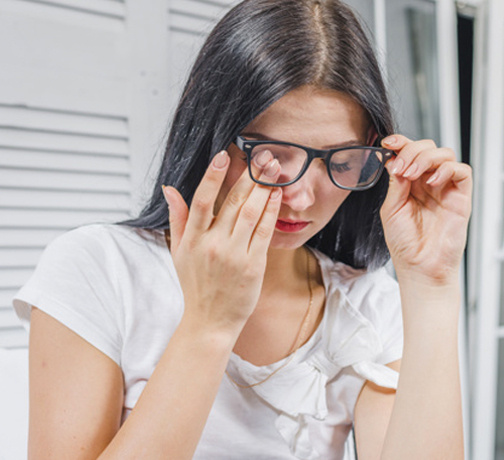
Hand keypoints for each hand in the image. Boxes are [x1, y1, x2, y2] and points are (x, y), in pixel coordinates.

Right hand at [161, 150, 281, 333]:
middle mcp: (212, 245)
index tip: (225, 156)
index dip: (213, 176)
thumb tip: (169, 189)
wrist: (210, 321)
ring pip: (251, 213)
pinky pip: (264, 232)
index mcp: (192, 239)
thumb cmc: (195, 285)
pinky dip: (271, 211)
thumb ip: (177, 218)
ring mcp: (234, 255)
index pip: (201, 200)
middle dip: (250, 176)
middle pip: (232, 202)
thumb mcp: (179, 251)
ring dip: (264, 188)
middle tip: (263, 155)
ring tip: (274, 168)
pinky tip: (276, 195)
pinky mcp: (253, 265)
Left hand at [379, 135, 472, 285]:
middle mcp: (429, 183)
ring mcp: (446, 189)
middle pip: (428, 147)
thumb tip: (395, 159)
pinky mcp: (461, 198)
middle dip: (412, 150)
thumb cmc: (405, 244)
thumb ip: (395, 183)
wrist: (419, 268)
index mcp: (411, 183)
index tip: (388, 142)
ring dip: (426, 157)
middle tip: (401, 167)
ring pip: (445, 154)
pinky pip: (462, 171)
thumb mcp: (391, 208)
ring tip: (413, 173)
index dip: (401, 142)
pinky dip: (447, 169)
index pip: (409, 152)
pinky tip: (431, 182)